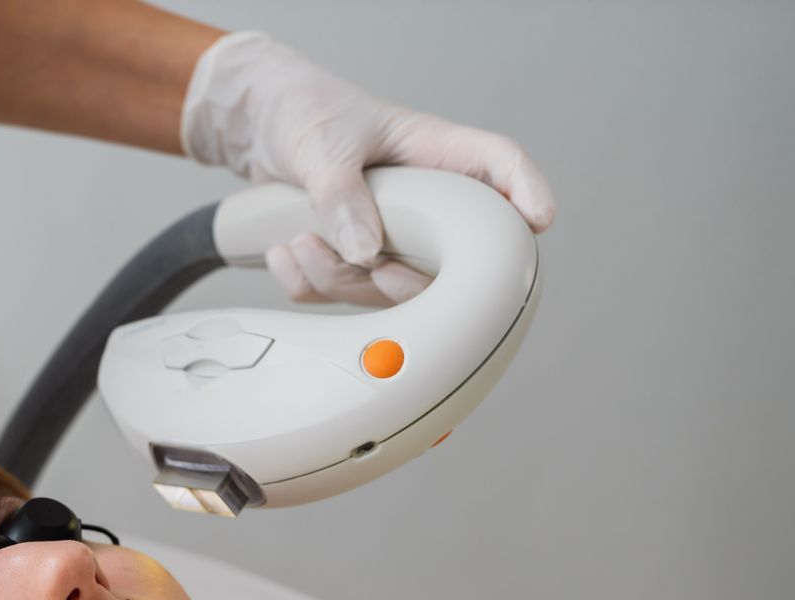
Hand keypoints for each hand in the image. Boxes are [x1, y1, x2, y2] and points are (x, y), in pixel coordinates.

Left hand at [179, 30, 556, 306]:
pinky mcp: (353, 258)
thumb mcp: (322, 143)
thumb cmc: (304, 110)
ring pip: (387, 288)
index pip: (496, 165)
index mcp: (431, 154)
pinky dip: (308, 283)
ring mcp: (389, 234)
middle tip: (373, 267)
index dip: (524, 191)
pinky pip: (340, 295)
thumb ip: (342, 196)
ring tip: (301, 241)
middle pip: (448, 260)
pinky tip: (285, 252)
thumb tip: (366, 253)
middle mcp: (421, 201)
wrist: (256, 123)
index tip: (538, 220)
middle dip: (404, 280)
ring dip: (338, 278)